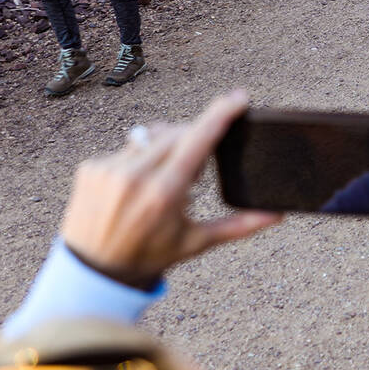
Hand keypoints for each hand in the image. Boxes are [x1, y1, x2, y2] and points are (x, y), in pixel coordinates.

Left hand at [61, 91, 281, 288]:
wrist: (92, 271)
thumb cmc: (149, 255)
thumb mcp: (196, 242)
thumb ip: (239, 226)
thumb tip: (277, 216)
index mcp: (165, 193)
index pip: (199, 139)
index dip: (220, 114)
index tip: (238, 97)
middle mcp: (135, 176)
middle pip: (178, 134)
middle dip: (193, 141)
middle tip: (195, 172)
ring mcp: (110, 169)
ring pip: (152, 137)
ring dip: (165, 148)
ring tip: (162, 179)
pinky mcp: (91, 167)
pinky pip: (127, 148)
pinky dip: (139, 159)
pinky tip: (135, 185)